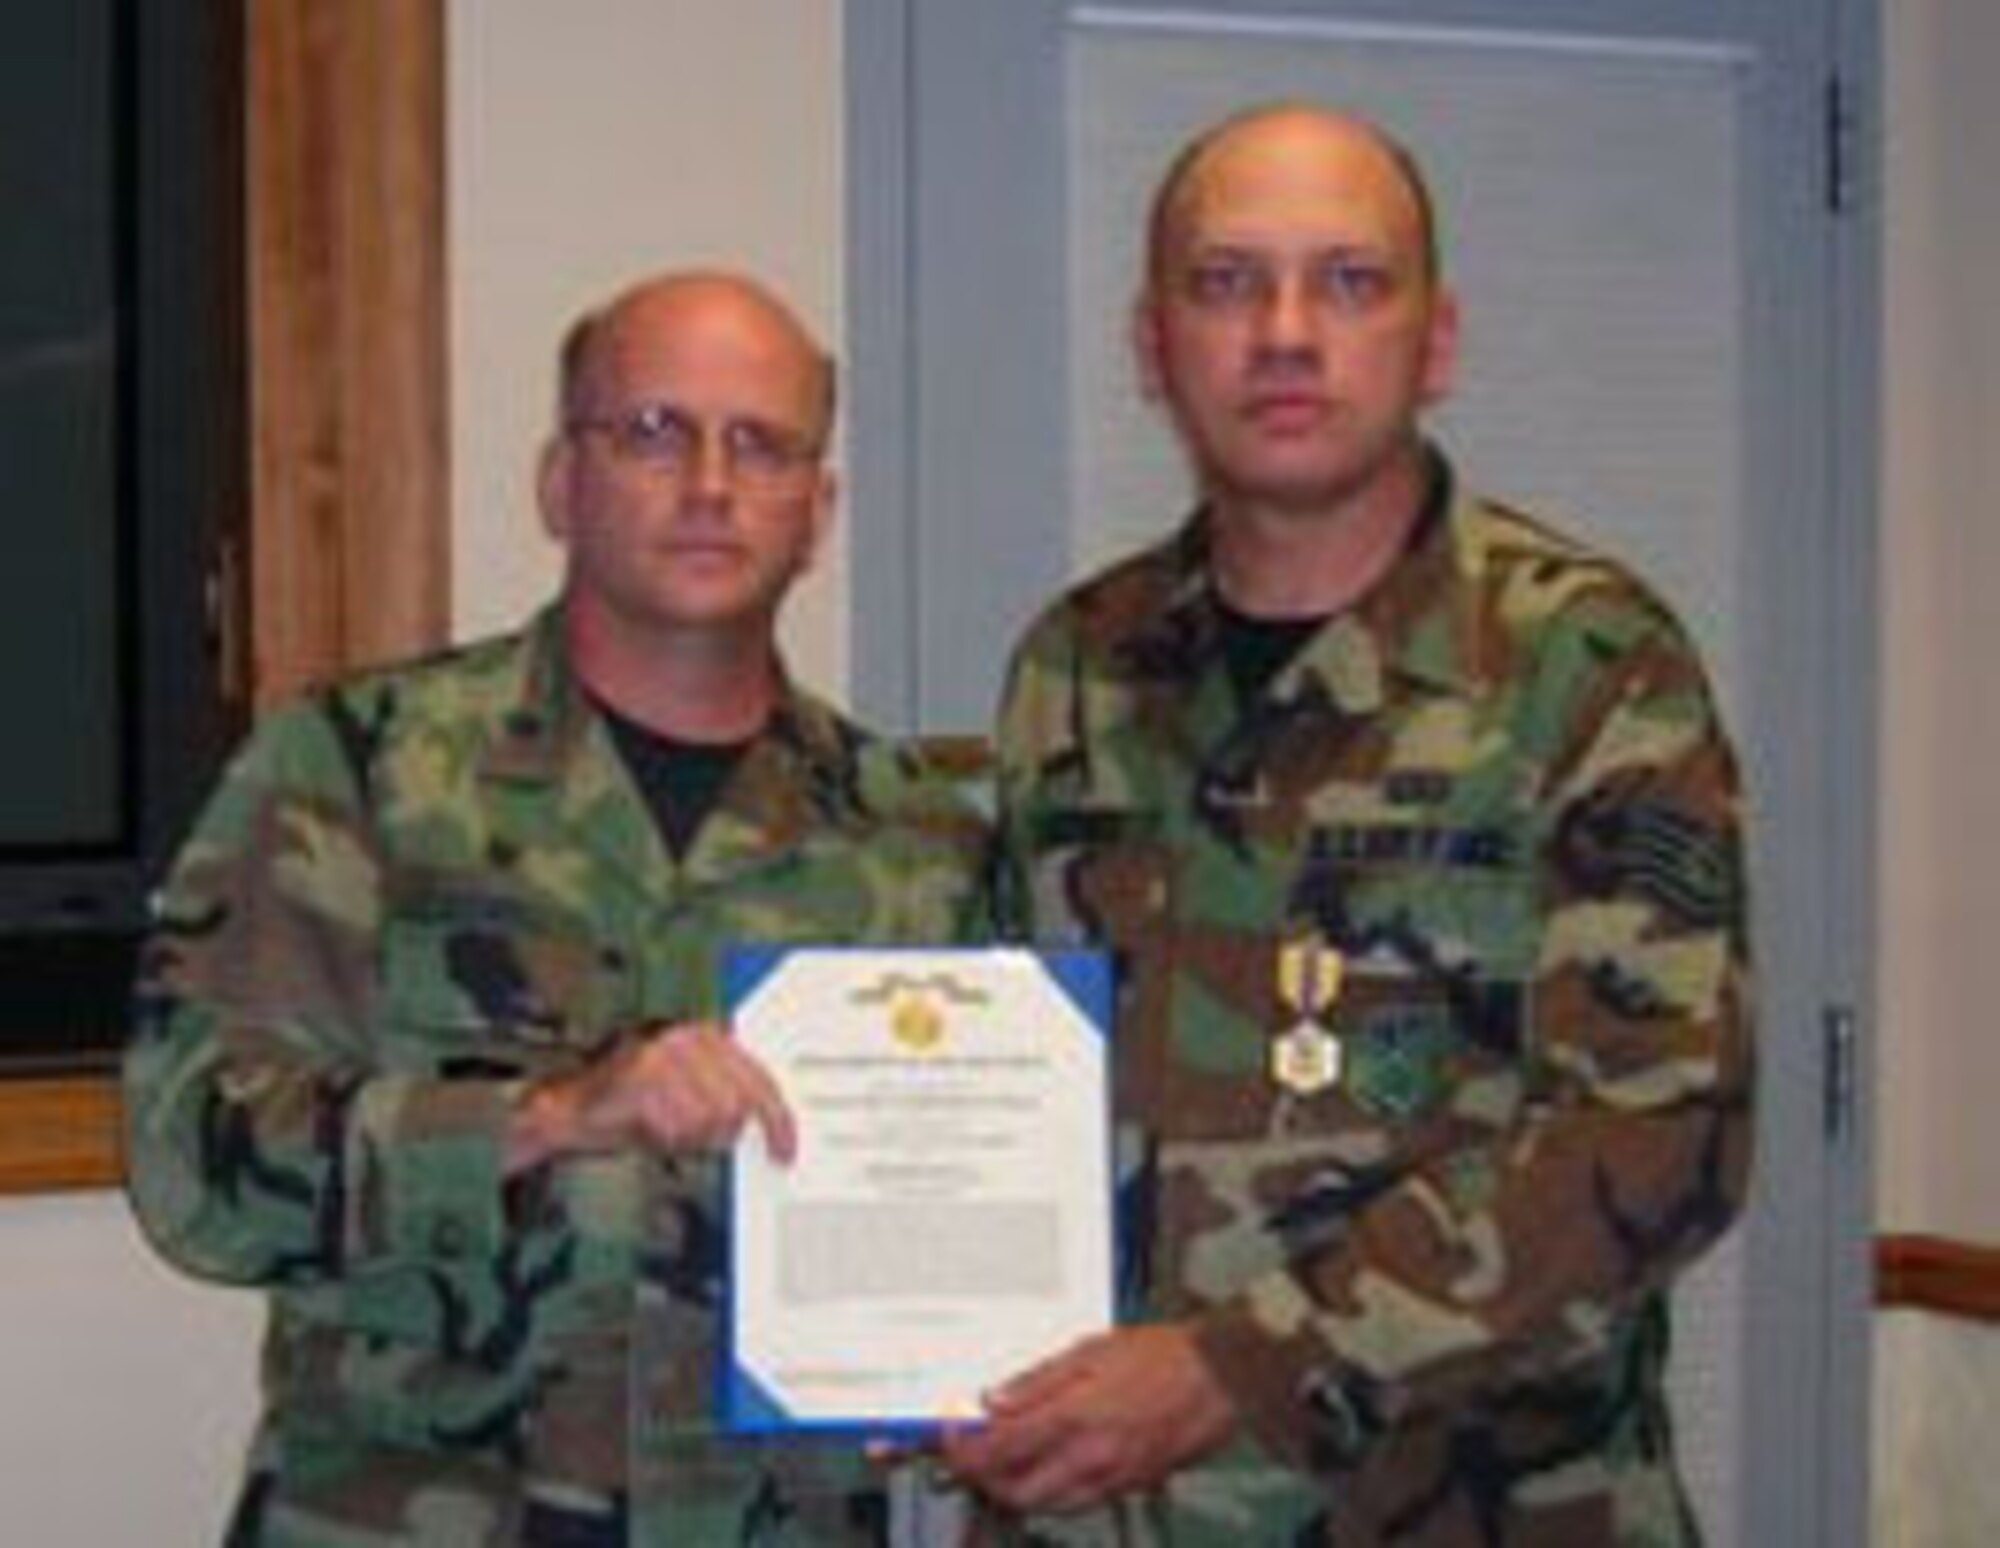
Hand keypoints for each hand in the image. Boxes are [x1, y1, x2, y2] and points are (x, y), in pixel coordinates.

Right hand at [506, 1020, 795, 1171]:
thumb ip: (724, 1098)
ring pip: (708, 1119)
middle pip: (736, 1106)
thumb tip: (760, 1124)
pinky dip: (662, 1137)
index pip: (760, 1080)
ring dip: (686, 1136)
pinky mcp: (644, 1073)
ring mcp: (666, 1053)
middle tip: (689, 1137)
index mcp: (708, 1036)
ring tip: (661, 1125)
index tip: (784, 1151)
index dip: (777, 1121)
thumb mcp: (688, 1094)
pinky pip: (675, 1125)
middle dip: (716, 1134)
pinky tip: (644, 1124)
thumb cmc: (632, 1105)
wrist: (571, 1107)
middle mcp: (691, 1038)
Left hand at [940, 1324, 1237, 1512]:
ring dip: (1016, 1489)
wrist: (1220, 1378)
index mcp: (1073, 1418)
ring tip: (1006, 1459)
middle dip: (984, 1480)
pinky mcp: (1128, 1487)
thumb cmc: (1163, 1356)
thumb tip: (994, 1401)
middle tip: (972, 1454)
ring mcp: (1111, 1480)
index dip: (963, 1450)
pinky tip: (1048, 1465)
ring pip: (1045, 1506)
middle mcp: (1089, 1459)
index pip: (998, 1451)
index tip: (952, 1437)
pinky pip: (1077, 1503)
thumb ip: (1036, 1380)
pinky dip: (1051, 1492)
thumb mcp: (1090, 1350)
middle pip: (1015, 1493)